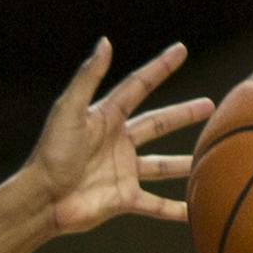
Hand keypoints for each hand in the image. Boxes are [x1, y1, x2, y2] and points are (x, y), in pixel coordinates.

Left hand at [22, 38, 213, 234]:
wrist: (42, 198)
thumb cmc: (52, 153)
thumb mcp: (69, 110)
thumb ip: (88, 77)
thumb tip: (105, 42)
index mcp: (106, 118)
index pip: (138, 87)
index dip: (159, 68)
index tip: (180, 50)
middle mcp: (118, 143)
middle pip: (158, 123)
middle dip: (183, 114)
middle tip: (210, 105)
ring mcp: (123, 171)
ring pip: (161, 164)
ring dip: (183, 162)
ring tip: (209, 156)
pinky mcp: (123, 199)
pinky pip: (156, 204)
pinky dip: (175, 210)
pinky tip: (195, 210)